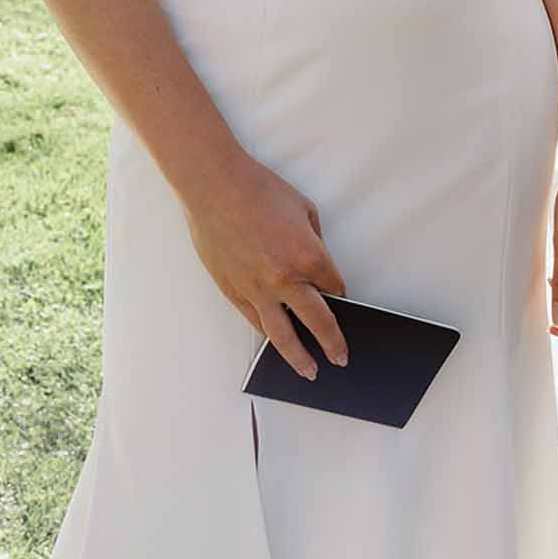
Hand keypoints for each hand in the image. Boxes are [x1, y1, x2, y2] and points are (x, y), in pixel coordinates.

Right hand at [183, 149, 349, 380]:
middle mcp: (285, 279)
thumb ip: (315, 240)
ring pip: (282, 335)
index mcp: (308, 255)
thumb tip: (317, 264)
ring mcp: (257, 289)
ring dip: (299, 358)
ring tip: (309, 372)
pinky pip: (255, 321)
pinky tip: (274, 343)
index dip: (341, 295)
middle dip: (332, 343)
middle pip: (317, 321)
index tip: (342, 301)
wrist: (215, 186)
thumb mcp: (304, 208)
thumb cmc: (259, 190)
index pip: (334, 287)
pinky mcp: (233, 291)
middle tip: (341, 358)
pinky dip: (268, 335)